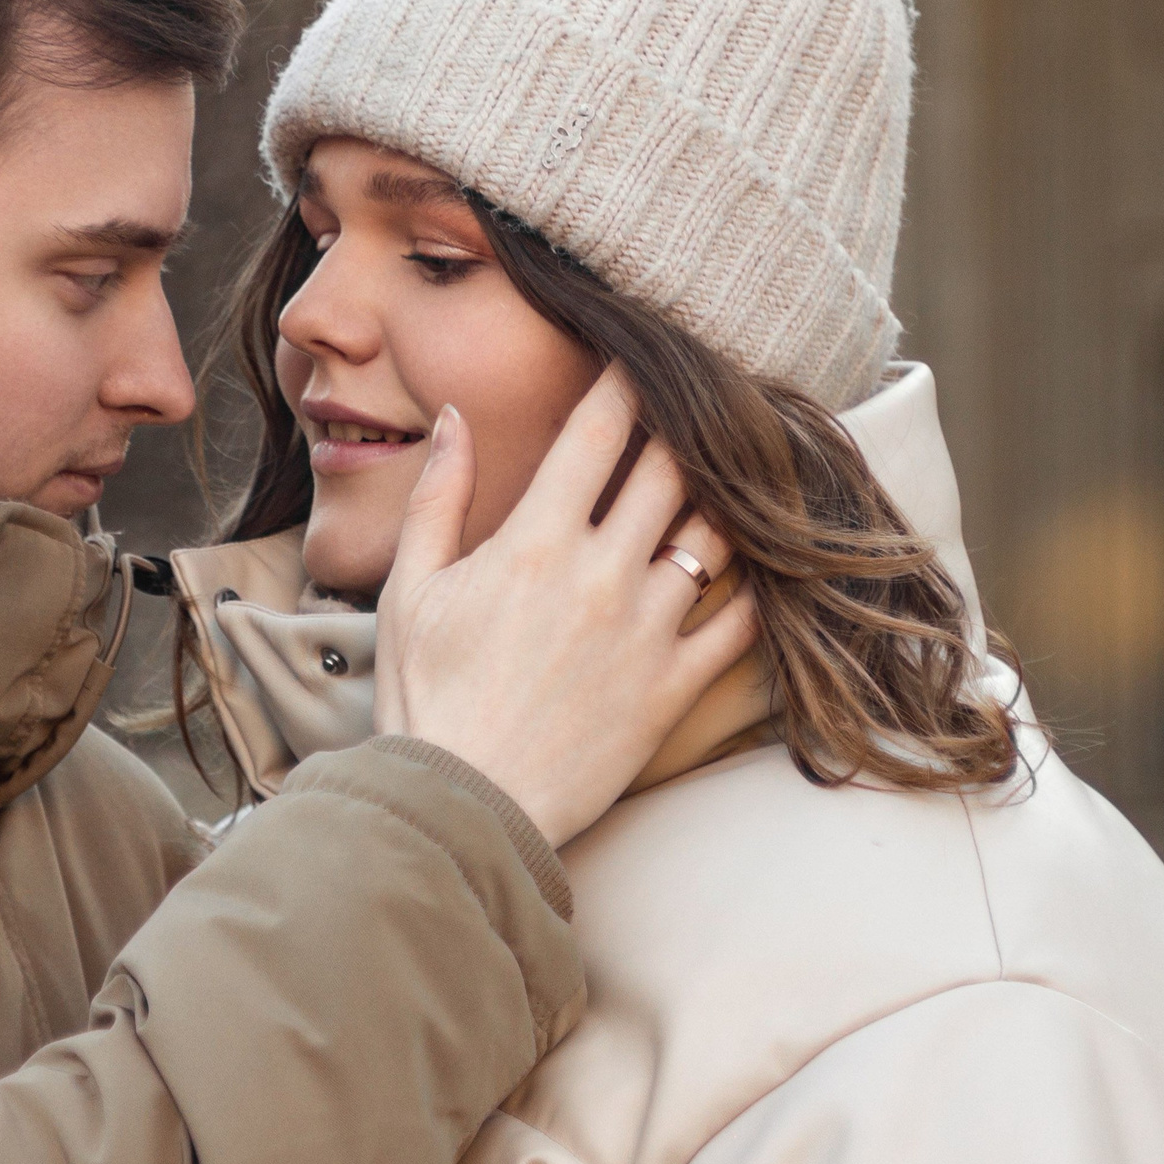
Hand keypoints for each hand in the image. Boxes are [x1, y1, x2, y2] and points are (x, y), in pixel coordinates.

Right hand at [374, 371, 759, 848]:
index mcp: (536, 541)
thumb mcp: (409, 588)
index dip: (625, 383)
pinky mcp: (672, 687)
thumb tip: (454, 418)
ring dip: (724, 498)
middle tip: (700, 402)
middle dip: (686, 427)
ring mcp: (646, 630)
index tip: (638, 358)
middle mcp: (602, 572)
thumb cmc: (425, 698)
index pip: (598, 432)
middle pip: (671, 470)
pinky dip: (754, 588)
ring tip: (732, 476)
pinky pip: (738, 622)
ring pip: (714, 535)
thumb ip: (439, 496)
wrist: (463, 805)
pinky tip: (755, 569)